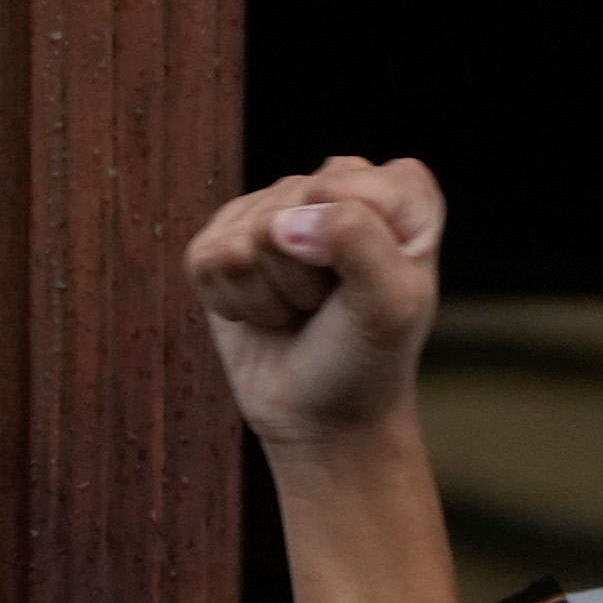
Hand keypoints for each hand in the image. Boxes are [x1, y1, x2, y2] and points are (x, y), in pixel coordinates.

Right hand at [185, 157, 450, 458]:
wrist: (324, 417)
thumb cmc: (367, 358)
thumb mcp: (393, 305)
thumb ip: (358, 240)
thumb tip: (285, 221)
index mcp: (397, 191)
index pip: (343, 185)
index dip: (345, 245)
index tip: (366, 286)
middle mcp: (335, 185)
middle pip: (287, 208)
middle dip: (303, 274)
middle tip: (327, 305)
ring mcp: (274, 208)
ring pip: (243, 236)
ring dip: (269, 294)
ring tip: (298, 310)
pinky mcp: (223, 239)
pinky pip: (205, 258)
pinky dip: (232, 302)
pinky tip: (263, 314)